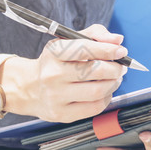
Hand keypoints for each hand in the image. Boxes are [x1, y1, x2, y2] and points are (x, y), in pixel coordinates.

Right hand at [0, 24, 127, 122]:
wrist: (28, 88)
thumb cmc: (54, 63)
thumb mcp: (67, 42)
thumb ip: (94, 35)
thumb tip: (117, 39)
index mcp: (53, 53)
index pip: (85, 49)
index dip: (108, 50)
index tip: (121, 51)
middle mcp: (52, 75)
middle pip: (94, 71)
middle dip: (114, 69)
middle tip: (120, 67)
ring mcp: (56, 96)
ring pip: (97, 91)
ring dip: (113, 84)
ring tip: (114, 79)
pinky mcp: (62, 114)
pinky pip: (94, 107)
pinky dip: (106, 98)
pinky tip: (104, 91)